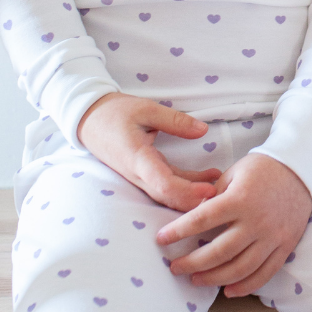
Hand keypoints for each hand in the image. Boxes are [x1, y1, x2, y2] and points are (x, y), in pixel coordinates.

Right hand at [76, 93, 220, 211]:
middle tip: (223, 198)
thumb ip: (175, 120)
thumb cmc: (115, 112)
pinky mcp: (145, 173)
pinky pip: (167, 184)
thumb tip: (203, 130)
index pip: (162, 184)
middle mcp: (138, 173)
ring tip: (222, 185)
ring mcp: (141, 176)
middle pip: (168, 197)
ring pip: (168, 194)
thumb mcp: (146, 109)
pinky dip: (188, 184)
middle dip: (195, 202)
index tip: (210, 191)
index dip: (187, 192)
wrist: (88, 120)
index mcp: (137, 158)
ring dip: (194, 195)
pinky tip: (210, 178)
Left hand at [157, 152, 311, 296]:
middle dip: (192, 262)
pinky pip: (264, 273)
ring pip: (240, 268)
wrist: (301, 169)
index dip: (178, 231)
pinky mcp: (285, 246)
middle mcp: (256, 221)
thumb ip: (213, 196)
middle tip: (175, 267)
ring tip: (196, 279)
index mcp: (240, 198)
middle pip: (218, 252)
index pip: (201, 220)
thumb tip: (191, 218)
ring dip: (214, 278)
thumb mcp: (233, 173)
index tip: (161, 239)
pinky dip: (245, 286)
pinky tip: (228, 290)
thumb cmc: (262, 168)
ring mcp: (273, 236)